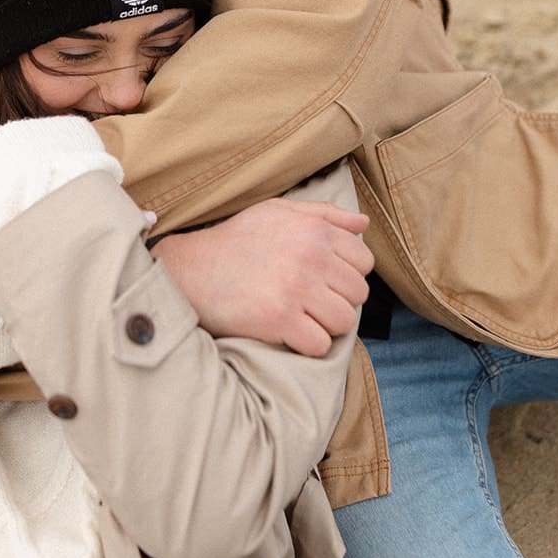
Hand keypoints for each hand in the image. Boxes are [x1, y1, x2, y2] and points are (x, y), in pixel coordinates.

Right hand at [151, 197, 372, 357]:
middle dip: (338, 301)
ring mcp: (296, 289)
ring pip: (344, 321)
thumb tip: (364, 224)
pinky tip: (289, 333)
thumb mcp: (277, 212)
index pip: (364, 262)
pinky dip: (308, 344)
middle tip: (311, 302)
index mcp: (314, 231)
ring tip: (303, 318)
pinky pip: (320, 344)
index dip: (347, 275)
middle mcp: (310, 257)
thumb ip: (324, 214)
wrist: (192, 269)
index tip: (325, 281)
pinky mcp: (280, 320)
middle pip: (358, 294)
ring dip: (326, 325)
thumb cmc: (236, 240)